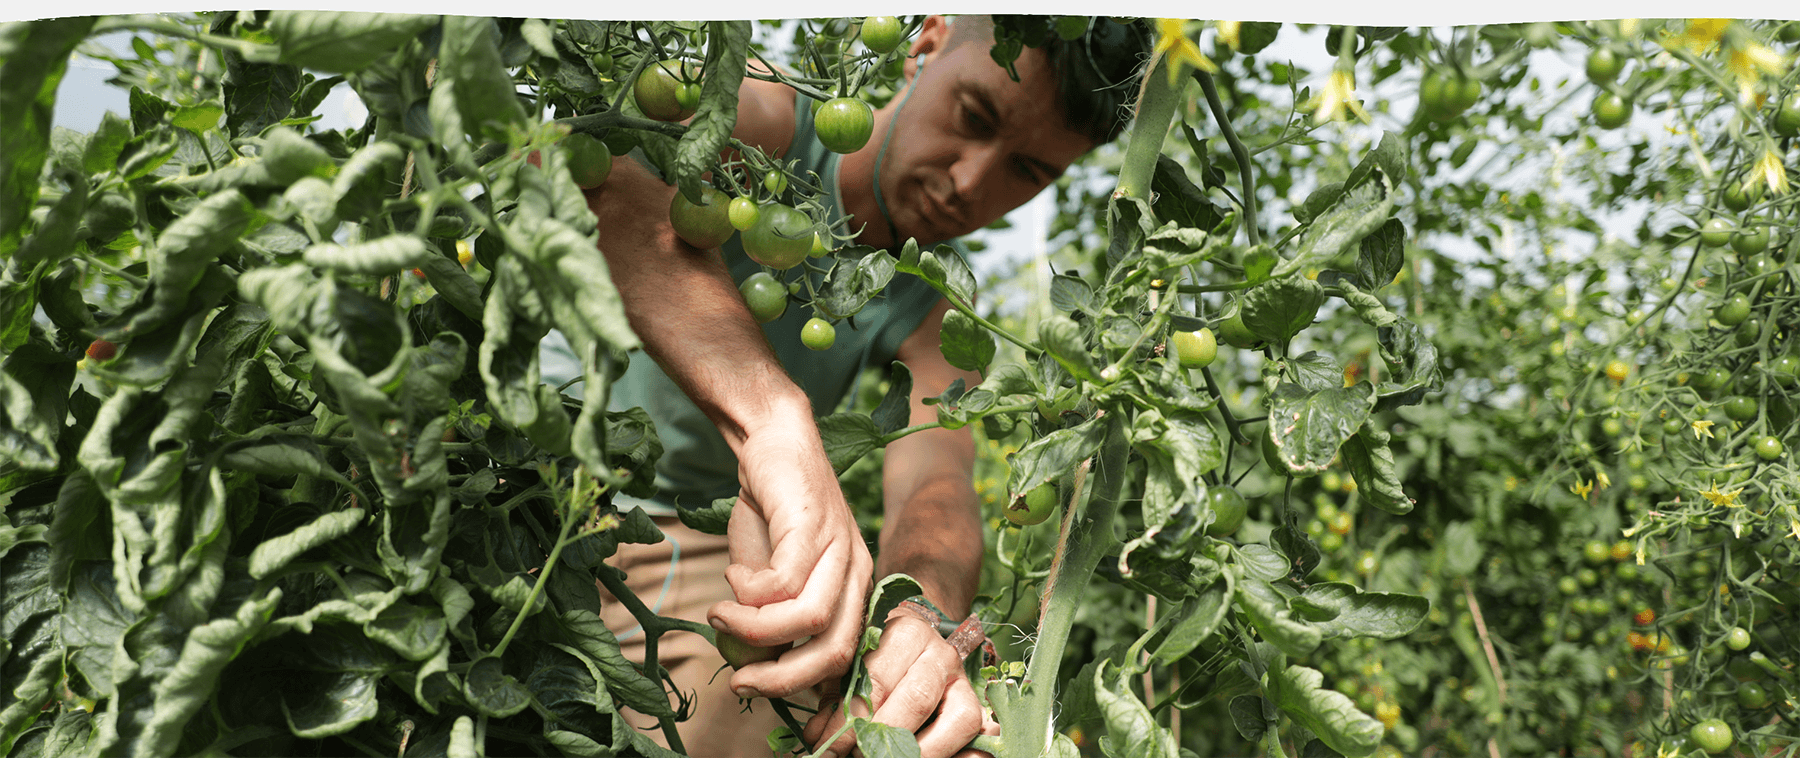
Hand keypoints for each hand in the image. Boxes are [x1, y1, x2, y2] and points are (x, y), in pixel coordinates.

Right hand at [707, 423, 873, 698]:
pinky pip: (785, 581)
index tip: (758, 690)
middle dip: (783, 678)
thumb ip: (768, 617)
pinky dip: (748, 591)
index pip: (845, 657)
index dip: (804, 686)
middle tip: (740, 679)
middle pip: (836, 651)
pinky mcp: (815, 524)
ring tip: (721, 615)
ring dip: (757, 630)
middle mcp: (857, 572)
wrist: (772, 440)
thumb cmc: (770, 510)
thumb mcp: (767, 574)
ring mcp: (841, 547)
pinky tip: (732, 577)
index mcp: (852, 590)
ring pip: (812, 619)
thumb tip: (755, 666)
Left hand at [800, 609, 996, 757]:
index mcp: (905, 633)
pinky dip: (954, 755)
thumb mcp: (850, 670)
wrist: (911, 645)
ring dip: (920, 751)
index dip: (849, 722)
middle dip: (882, 738)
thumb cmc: (873, 660)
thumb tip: (820, 739)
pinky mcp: (975, 706)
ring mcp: (963, 680)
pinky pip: (975, 734)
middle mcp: (941, 652)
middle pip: (917, 700)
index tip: (827, 747)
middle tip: (857, 756)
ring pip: (957, 720)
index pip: (876, 682)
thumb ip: (836, 701)